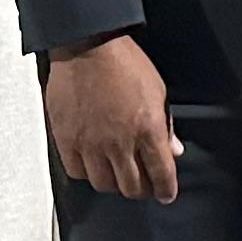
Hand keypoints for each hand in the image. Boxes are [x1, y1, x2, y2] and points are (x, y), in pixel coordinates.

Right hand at [44, 35, 179, 203]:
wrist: (87, 46)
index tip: (166, 194)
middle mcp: (120, 143)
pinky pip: (78, 172)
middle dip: (142, 189)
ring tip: (118, 173)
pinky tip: (93, 163)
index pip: (161, 175)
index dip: (166, 190)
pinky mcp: (68, 141)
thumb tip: (173, 150)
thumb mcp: (158, 90)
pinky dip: (88, 173)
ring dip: (115, 183)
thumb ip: (166, 126)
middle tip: (143, 183)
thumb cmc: (124, 62)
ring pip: (105, 185)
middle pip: (133, 187)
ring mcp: (92, 144)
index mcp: (148, 130)